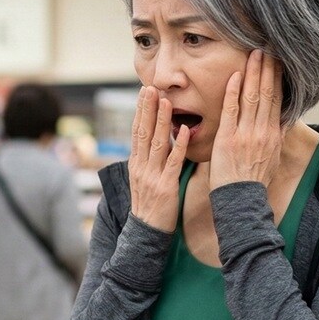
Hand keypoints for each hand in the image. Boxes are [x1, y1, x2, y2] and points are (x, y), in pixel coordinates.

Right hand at [127, 86, 190, 232]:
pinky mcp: (165, 186)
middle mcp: (141, 166)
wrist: (146, 232)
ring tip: (165, 101)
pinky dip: (178, 146)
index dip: (140, 111)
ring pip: (156, 143)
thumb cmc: (150, 205)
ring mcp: (152, 176)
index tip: (144, 92)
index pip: (136, 131)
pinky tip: (183, 131)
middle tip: (150, 87)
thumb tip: (154, 140)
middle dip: (146, 109)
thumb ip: (149, 159)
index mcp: (136, 163)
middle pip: (142, 132)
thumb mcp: (144, 179)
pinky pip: (172, 162)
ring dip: (161, 121)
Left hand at [210, 50, 284, 189]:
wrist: (242, 200)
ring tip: (255, 54)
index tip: (278, 61)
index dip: (277, 79)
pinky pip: (231, 111)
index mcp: (273, 134)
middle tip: (268, 47)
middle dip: (268, 69)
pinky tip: (234, 76)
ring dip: (253, 74)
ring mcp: (246, 134)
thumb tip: (283, 121)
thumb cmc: (253, 181)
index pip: (277, 100)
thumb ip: (275, 137)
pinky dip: (233, 92)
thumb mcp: (272, 158)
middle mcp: (262, 131)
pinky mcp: (228, 139)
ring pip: (252, 98)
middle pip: (267, 93)